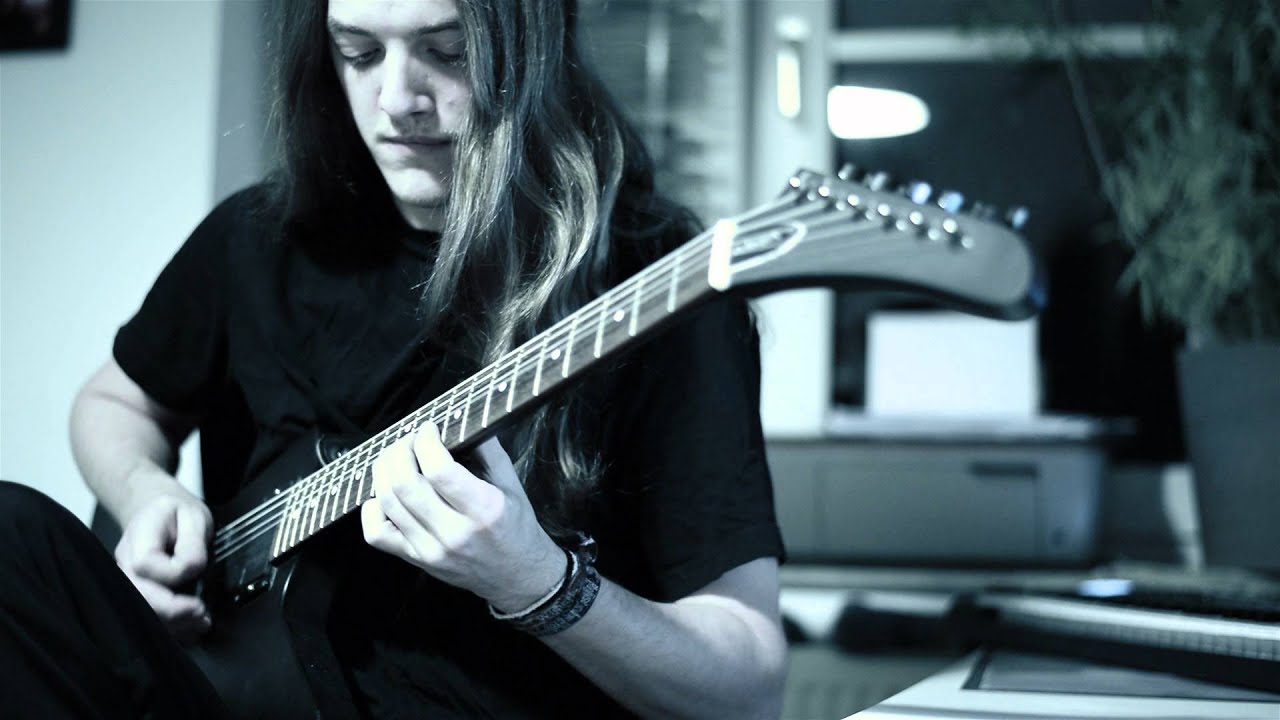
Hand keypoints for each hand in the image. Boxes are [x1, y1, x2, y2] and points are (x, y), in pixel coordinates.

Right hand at [115, 492, 212, 643]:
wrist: (159, 513)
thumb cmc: (177, 515)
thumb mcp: (194, 517)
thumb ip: (193, 544)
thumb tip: (193, 570)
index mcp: (139, 538)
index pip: (146, 565)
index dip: (174, 576)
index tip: (198, 583)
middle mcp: (125, 563)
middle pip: (136, 596)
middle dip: (172, 613)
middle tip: (202, 615)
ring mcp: (125, 581)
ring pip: (137, 612)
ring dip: (171, 625)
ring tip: (200, 623)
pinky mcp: (134, 594)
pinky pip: (145, 616)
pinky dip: (168, 628)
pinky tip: (188, 628)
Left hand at [362, 424, 564, 611]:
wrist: (516, 576)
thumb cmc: (515, 527)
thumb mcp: (512, 485)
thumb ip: (488, 450)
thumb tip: (460, 419)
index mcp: (484, 510)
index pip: (439, 470)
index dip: (425, 441)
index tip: (429, 429)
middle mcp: (455, 532)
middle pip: (406, 484)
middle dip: (400, 451)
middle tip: (409, 440)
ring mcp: (431, 549)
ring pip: (388, 503)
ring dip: (384, 471)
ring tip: (396, 458)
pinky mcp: (416, 559)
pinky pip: (376, 534)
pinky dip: (372, 508)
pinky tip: (386, 494)